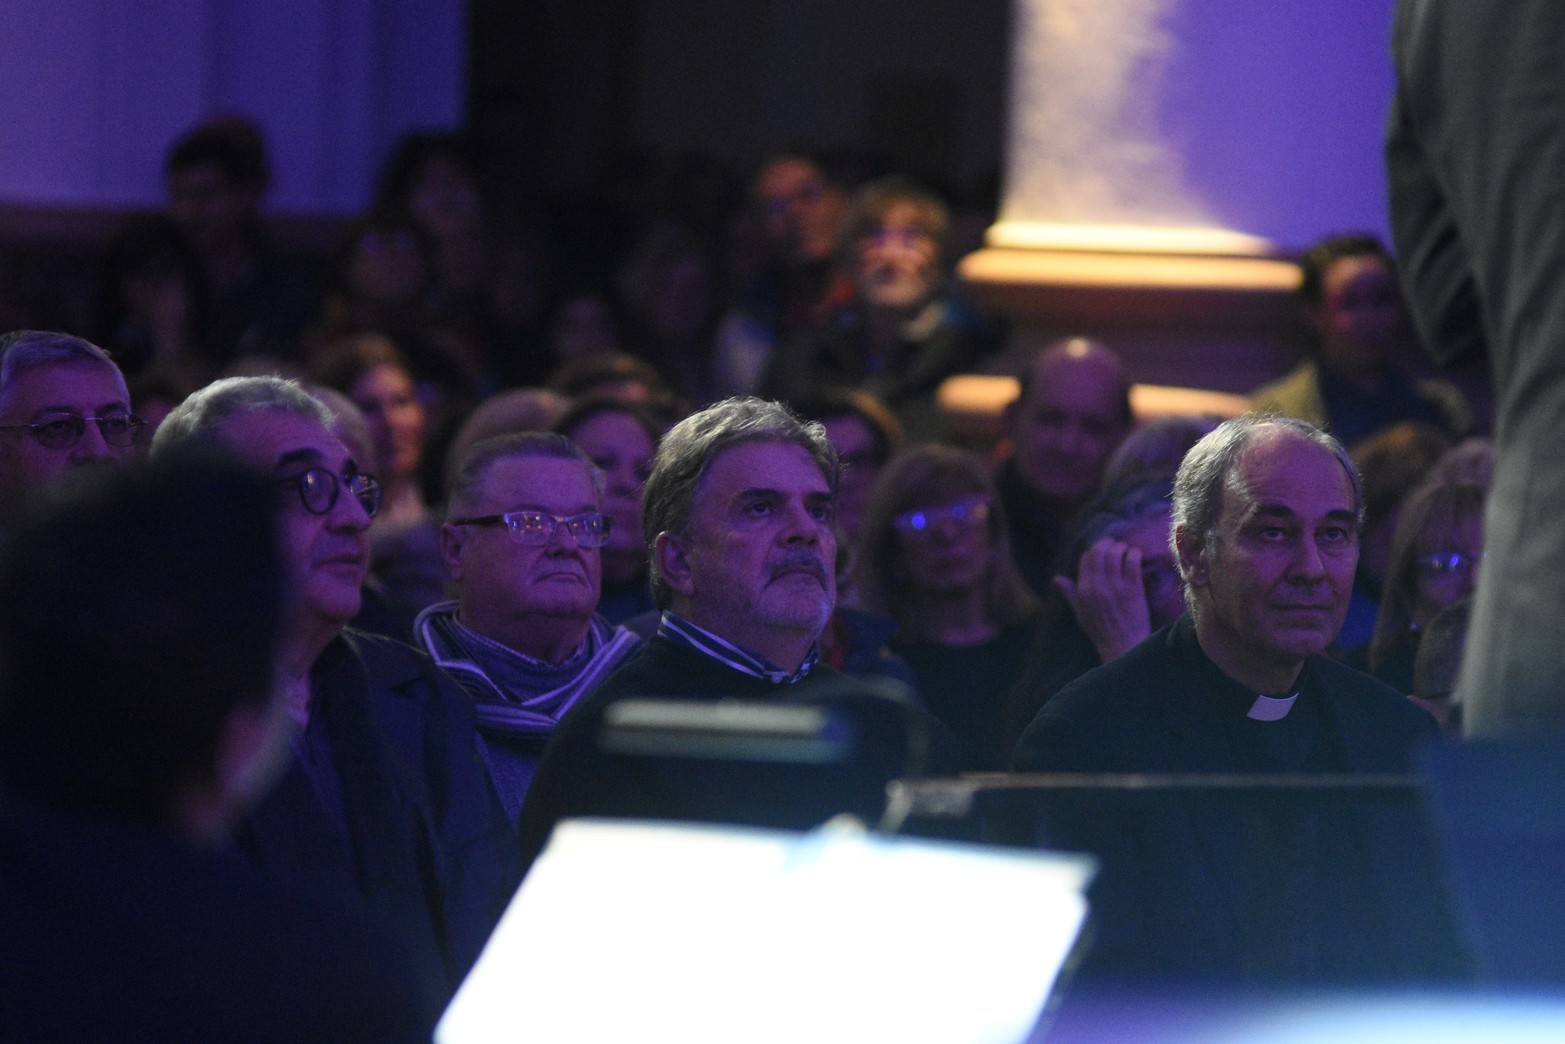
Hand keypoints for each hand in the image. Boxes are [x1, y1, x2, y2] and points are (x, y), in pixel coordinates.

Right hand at [1053, 537, 1152, 662]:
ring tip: (1126, 549)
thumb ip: (1069, 594)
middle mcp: (1097, 587)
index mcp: (1083, 590)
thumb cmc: (1101, 631)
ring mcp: (1115, 588)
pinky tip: (1136, 554)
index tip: (1102, 551)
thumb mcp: (1080, 613)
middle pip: (1099, 552)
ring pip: (1115, 554)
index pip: (1085, 559)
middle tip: (1115, 545)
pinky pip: (1132, 562)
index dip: (1093, 551)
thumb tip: (1056, 578)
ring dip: (1121, 547)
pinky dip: (1134, 553)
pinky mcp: (1133, 590)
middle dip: (1107, 544)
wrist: (1122, 645)